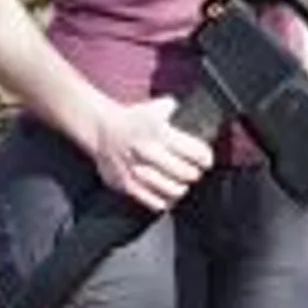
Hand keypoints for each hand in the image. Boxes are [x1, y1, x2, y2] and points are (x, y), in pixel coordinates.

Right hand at [84, 92, 212, 214]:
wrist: (101, 130)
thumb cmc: (132, 120)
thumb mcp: (156, 107)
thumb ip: (176, 109)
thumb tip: (194, 113)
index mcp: (159, 133)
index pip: (195, 152)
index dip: (205, 158)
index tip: (206, 160)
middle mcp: (148, 152)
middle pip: (186, 173)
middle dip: (194, 174)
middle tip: (194, 172)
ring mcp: (136, 170)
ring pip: (172, 189)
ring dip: (181, 188)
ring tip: (182, 183)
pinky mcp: (126, 185)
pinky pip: (152, 201)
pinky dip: (165, 201)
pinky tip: (167, 195)